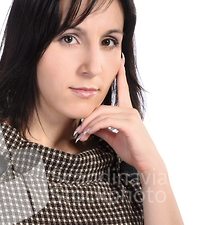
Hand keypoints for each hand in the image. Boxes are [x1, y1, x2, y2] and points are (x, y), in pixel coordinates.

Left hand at [75, 58, 163, 173]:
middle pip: (102, 107)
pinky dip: (94, 127)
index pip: (122, 90)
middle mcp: (130, 111)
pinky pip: (106, 121)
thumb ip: (103, 130)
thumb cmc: (133, 151)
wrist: (146, 163)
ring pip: (102, 114)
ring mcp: (130, 116)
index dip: (120, 75)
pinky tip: (88, 133)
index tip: (119, 61)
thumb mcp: (114, 138)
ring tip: (80, 134)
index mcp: (128, 112)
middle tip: (78, 131)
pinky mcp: (129, 124)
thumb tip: (91, 126)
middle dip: (87, 119)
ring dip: (88, 125)